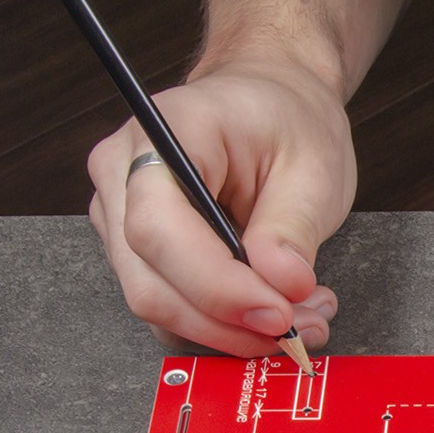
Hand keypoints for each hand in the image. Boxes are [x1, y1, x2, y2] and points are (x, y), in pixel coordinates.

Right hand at [86, 60, 355, 354]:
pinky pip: (170, 306)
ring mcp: (120, 214)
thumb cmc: (286, 120)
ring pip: (158, 304)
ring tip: (301, 319)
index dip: (215, 285)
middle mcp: (122, 171)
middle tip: (300, 329)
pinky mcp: (136, 249)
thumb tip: (281, 287)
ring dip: (230, 330)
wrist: (271, 102)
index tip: (277, 311)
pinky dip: (222, 325)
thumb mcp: (313, 165)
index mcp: (165, 131)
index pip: (158, 227)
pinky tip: (272, 311)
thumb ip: (293, 227)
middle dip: (228, 321)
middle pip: (149, 280)